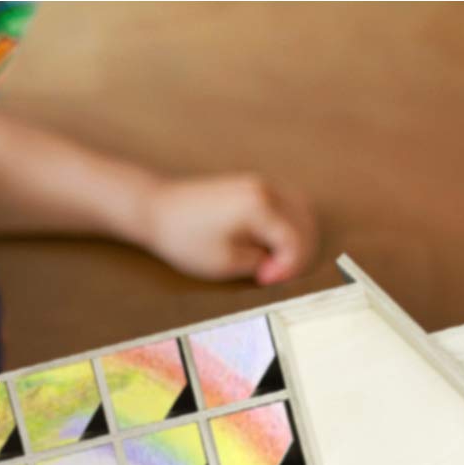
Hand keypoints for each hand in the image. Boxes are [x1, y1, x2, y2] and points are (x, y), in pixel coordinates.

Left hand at [141, 173, 317, 286]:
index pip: (296, 242)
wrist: (156, 209)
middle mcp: (267, 189)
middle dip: (297, 255)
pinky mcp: (254, 185)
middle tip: (273, 275)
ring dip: (297, 239)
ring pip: (302, 212)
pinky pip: (288, 204)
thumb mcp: (226, 262)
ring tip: (275, 261)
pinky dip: (289, 225)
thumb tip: (281, 263)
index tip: (265, 281)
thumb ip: (262, 263)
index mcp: (260, 207)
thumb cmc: (185, 238)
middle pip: (306, 225)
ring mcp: (261, 183)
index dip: (287, 268)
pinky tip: (273, 245)